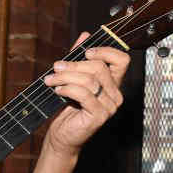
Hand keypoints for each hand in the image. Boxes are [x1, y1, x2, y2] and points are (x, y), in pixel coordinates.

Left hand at [41, 32, 128, 155]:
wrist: (62, 136)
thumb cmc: (67, 109)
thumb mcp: (72, 78)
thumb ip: (79, 58)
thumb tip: (85, 35)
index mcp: (113, 84)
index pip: (122, 60)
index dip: (105, 51)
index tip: (86, 51)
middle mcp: (115, 95)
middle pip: (99, 67)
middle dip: (74, 64)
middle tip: (56, 66)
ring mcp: (109, 106)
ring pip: (89, 80)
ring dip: (65, 77)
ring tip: (51, 80)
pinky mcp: (99, 116)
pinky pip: (84, 94)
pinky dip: (67, 89)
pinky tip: (57, 90)